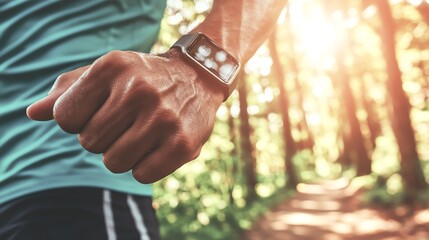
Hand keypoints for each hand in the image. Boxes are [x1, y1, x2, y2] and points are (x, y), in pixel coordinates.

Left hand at [27, 49, 223, 182]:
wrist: (197, 77)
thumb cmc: (142, 78)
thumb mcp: (106, 73)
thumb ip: (67, 92)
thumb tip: (33, 113)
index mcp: (112, 67)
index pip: (64, 117)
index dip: (77, 121)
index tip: (99, 111)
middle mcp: (138, 90)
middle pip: (88, 143)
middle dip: (102, 137)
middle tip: (125, 121)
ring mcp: (163, 118)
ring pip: (113, 162)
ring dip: (122, 154)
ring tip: (141, 133)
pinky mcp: (183, 144)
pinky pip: (141, 175)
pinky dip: (144, 166)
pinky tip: (157, 146)